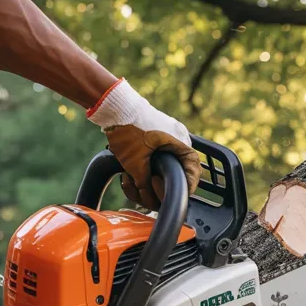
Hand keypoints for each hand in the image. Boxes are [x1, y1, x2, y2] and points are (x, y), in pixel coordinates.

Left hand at [87, 78, 201, 208]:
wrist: (113, 105)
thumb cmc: (127, 129)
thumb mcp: (135, 163)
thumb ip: (145, 184)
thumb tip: (148, 200)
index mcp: (180, 142)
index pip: (193, 169)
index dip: (187, 185)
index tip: (176, 196)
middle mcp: (177, 137)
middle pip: (177, 168)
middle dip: (161, 183)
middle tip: (147, 191)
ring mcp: (166, 133)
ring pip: (164, 163)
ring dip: (148, 176)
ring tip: (130, 180)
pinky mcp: (154, 132)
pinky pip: (156, 154)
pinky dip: (145, 165)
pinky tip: (127, 172)